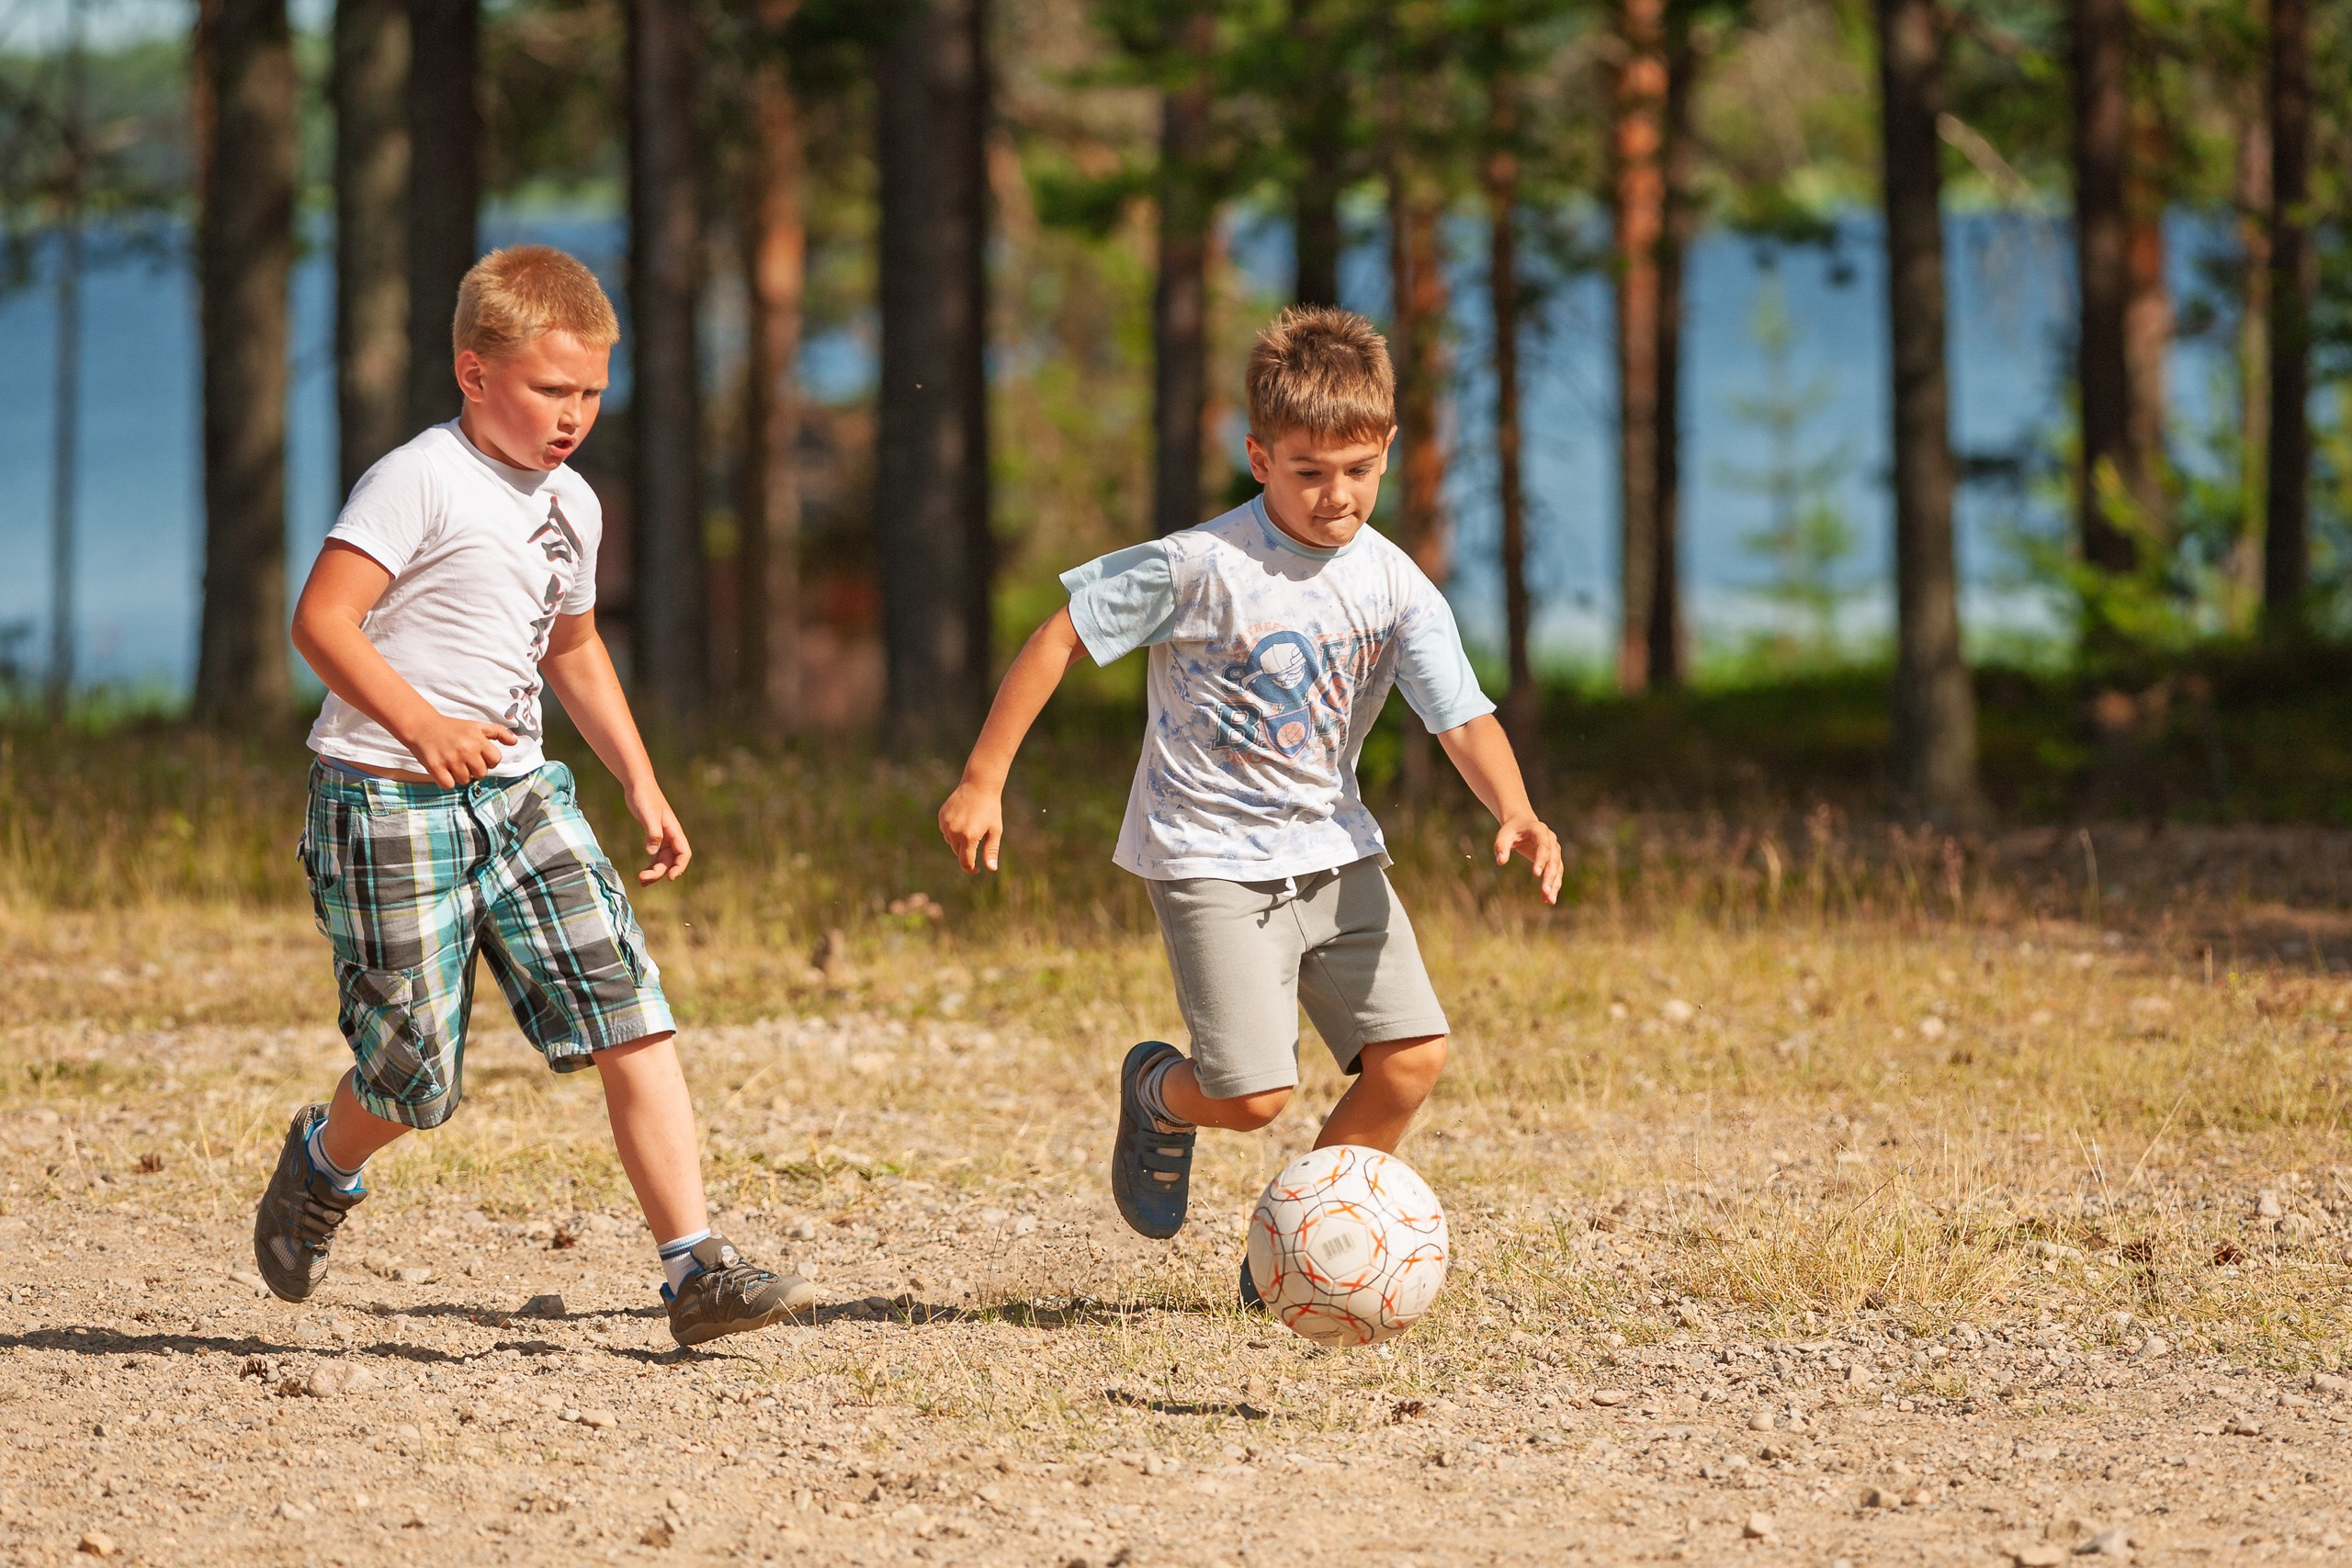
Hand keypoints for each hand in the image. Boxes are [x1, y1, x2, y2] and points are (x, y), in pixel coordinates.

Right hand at [401, 712, 517, 786]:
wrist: (422, 726)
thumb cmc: (452, 728)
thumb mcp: (476, 726)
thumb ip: (498, 733)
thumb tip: (515, 742)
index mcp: (478, 739)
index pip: (495, 760)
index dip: (488, 760)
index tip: (478, 755)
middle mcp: (466, 749)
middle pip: (482, 774)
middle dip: (474, 769)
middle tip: (464, 760)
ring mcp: (451, 759)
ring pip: (465, 781)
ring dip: (460, 775)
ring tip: (452, 763)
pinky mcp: (435, 767)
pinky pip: (449, 785)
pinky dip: (446, 781)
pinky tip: (443, 770)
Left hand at [628, 788, 692, 882]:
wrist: (638, 785)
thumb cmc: (645, 797)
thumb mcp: (648, 815)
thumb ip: (653, 833)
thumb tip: (652, 852)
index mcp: (674, 830)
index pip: (683, 853)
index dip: (679, 867)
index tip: (670, 878)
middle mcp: (670, 836)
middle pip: (671, 860)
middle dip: (659, 872)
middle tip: (643, 878)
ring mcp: (662, 837)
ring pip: (663, 860)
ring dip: (655, 872)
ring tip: (641, 881)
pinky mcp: (653, 835)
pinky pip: (655, 855)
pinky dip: (650, 865)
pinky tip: (642, 872)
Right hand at [938, 779, 1004, 871]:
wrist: (978, 785)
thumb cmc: (990, 810)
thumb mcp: (995, 831)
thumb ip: (991, 851)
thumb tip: (991, 869)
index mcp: (969, 837)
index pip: (965, 862)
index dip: (971, 869)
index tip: (977, 869)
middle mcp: (954, 832)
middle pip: (958, 852)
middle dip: (967, 851)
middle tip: (979, 838)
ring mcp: (946, 824)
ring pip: (951, 842)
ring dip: (959, 841)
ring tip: (972, 826)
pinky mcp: (941, 817)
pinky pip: (946, 831)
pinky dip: (953, 831)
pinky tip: (963, 819)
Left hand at [1493, 812, 1563, 904]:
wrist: (1522, 824)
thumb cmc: (1511, 830)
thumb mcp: (1503, 835)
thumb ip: (1501, 847)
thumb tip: (1500, 862)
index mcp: (1540, 831)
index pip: (1544, 847)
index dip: (1541, 860)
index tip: (1536, 875)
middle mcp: (1551, 840)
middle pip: (1553, 860)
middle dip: (1550, 877)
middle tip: (1545, 891)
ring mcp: (1555, 850)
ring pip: (1558, 869)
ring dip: (1554, 884)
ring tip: (1549, 900)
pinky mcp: (1553, 860)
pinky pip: (1555, 874)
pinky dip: (1552, 886)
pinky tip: (1547, 900)